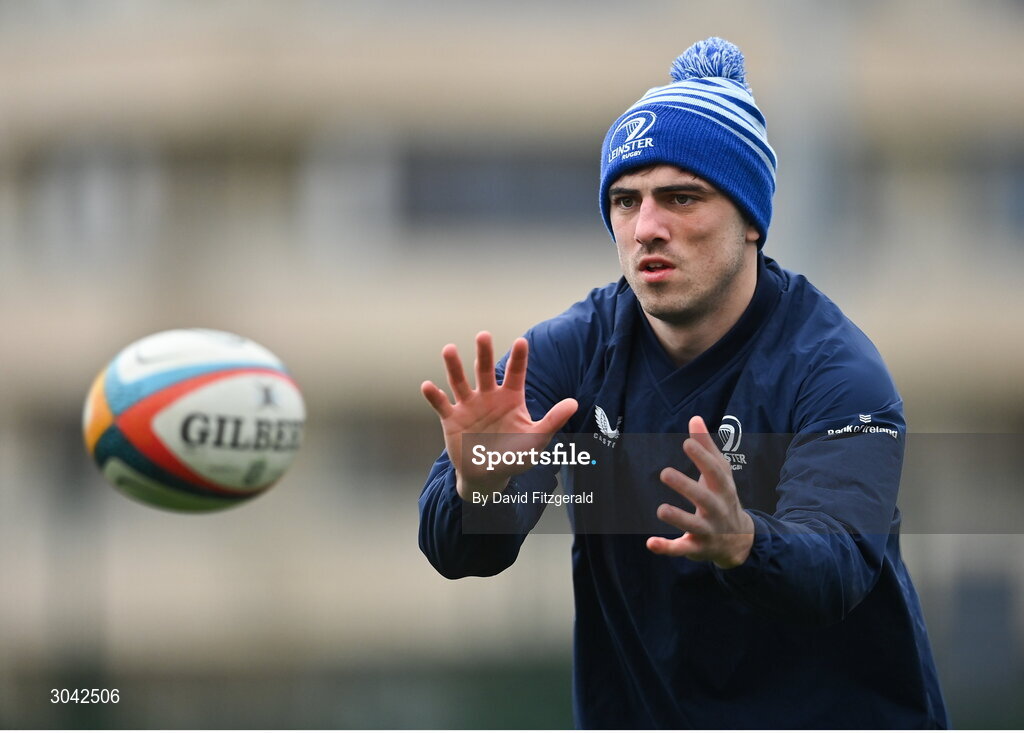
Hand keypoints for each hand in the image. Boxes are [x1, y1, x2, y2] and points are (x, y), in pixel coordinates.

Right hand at [421, 332, 577, 499]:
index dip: (518, 358)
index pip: (515, 373)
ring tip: (449, 349)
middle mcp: (488, 396)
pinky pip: (441, 405)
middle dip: (484, 353)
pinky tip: (428, 386)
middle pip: (484, 370)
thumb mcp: (536, 439)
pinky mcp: (452, 419)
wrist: (489, 476)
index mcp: (510, 398)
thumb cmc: (515, 456)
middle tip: (483, 335)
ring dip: (454, 366)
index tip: (521, 341)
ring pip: (460, 381)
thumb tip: (574, 403)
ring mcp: (469, 406)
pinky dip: (434, 395)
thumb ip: (552, 420)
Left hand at [646, 416, 753, 568]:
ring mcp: (708, 531)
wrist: (739, 540)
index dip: (702, 457)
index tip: (687, 443)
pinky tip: (650, 543)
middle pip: (704, 499)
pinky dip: (667, 548)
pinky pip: (681, 549)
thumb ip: (706, 447)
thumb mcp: (720, 473)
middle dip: (687, 487)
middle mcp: (717, 510)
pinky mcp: (696, 548)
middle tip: (665, 473)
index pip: (715, 472)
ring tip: (661, 509)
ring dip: (678, 518)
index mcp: (723, 489)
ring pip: (693, 526)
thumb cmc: (723, 497)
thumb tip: (694, 418)